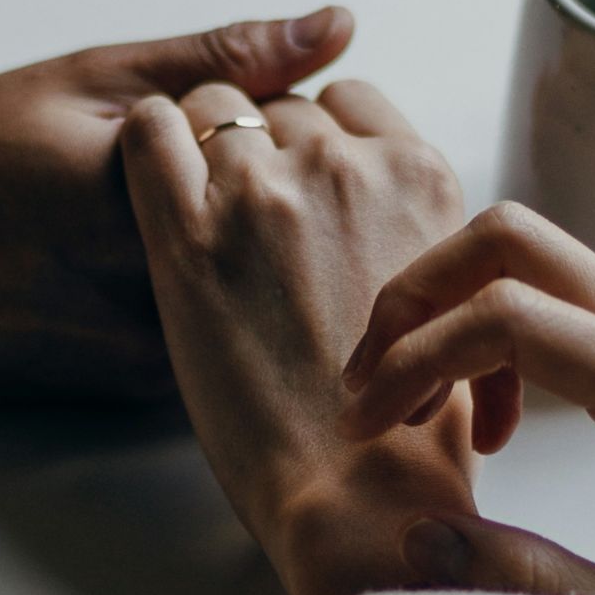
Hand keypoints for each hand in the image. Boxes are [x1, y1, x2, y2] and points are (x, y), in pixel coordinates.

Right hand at [0, 7, 354, 398]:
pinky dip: (212, 299)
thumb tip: (333, 27)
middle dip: (273, 195)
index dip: (278, 129)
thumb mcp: (87, 80)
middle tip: (192, 164)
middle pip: (286, 240)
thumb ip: (220, 59)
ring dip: (248, 255)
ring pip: (256, 297)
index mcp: (153, 206)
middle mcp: (161, 299)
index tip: (229, 113)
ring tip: (138, 219)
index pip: (295, 162)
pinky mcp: (138, 392)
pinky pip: (216, 337)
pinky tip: (133, 264)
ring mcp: (152, 357)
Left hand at [120, 80, 474, 594]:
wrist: (358, 494)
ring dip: (201, 149)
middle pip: (280, 106)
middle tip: (244, 224)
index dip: (315, 137)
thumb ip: (414, 231)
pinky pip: (149, 129)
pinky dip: (146, 143)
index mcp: (420, 177)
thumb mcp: (449, 297)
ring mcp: (266, 193)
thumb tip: (381, 215)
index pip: (349, 100)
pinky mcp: (188, 235)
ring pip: (213, 107)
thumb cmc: (408, 425)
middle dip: (258, 149)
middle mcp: (347, 167)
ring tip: (198, 219)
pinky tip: (150, 187)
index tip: (298, 185)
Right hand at [338, 202, 594, 594]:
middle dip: (415, 297)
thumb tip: (417, 541)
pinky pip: (555, 299)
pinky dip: (492, 337)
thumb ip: (537, 588)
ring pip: (528, 256)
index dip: (414, 358)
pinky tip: (491, 428)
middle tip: (372, 392)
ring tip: (415, 413)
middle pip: (511, 239)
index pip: (508, 316)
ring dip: (448, 313)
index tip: (369, 428)